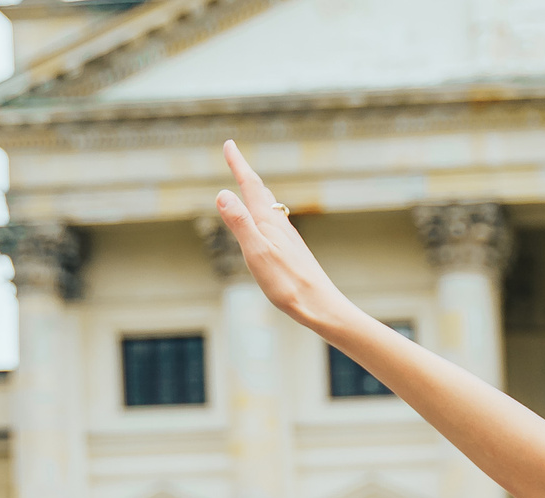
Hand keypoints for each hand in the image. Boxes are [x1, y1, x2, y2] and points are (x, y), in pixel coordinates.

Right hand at [211, 140, 344, 324]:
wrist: (322, 307)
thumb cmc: (288, 284)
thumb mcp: (257, 253)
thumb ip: (240, 223)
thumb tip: (222, 193)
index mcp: (269, 222)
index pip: (250, 185)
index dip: (238, 164)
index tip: (228, 144)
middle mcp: (280, 225)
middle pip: (261, 192)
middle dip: (245, 174)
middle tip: (234, 158)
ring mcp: (288, 238)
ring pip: (270, 208)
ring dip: (257, 192)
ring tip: (250, 185)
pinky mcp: (293, 252)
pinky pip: (276, 224)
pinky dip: (266, 213)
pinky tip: (270, 224)